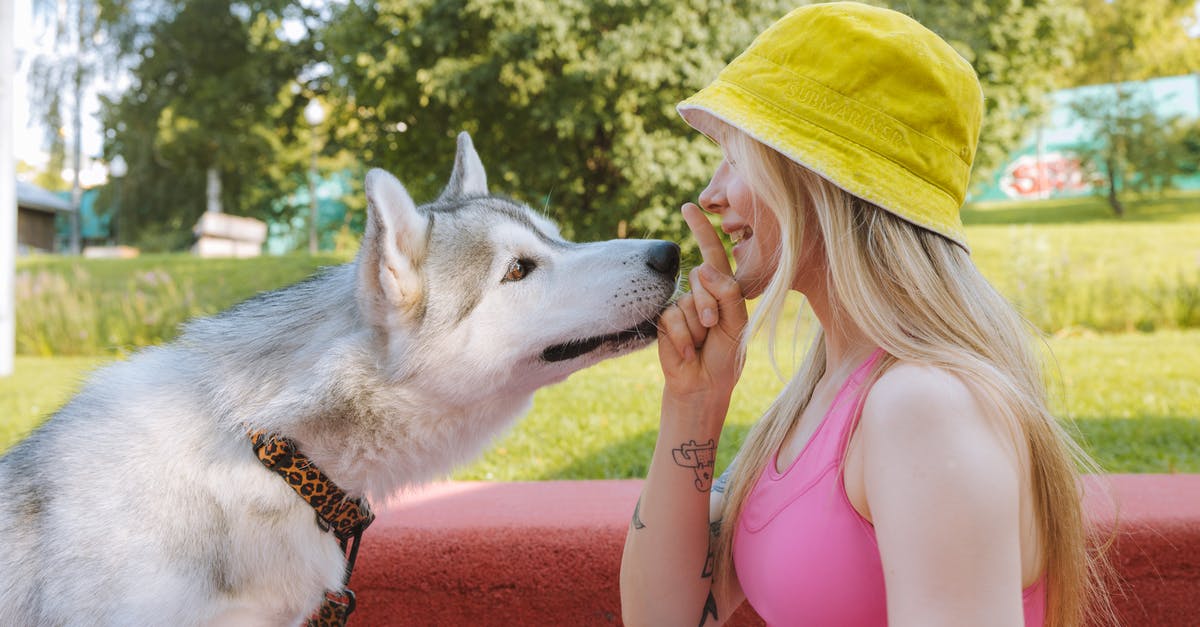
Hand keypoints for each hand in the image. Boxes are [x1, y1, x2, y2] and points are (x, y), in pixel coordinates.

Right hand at [657, 203, 748, 404]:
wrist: (702, 384)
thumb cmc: (725, 356)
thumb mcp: (737, 325)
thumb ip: (727, 294)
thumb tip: (701, 268)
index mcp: (723, 289)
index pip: (713, 253)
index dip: (701, 229)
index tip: (689, 207)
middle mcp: (700, 292)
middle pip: (703, 279)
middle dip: (710, 306)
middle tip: (713, 330)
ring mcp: (680, 305)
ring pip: (688, 301)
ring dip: (696, 327)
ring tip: (700, 344)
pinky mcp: (663, 319)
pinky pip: (672, 317)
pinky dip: (682, 337)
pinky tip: (687, 352)